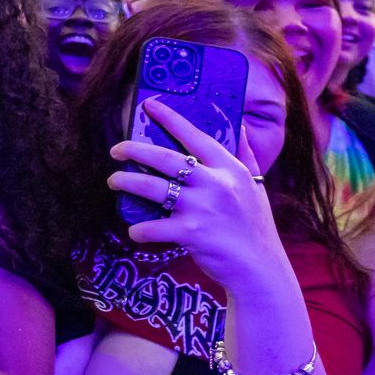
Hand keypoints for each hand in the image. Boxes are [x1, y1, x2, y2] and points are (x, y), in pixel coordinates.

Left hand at [108, 99, 283, 289]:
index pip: (196, 136)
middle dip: (134, 150)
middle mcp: (216, 184)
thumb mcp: (255, 185)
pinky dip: (140, 229)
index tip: (149, 105)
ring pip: (153, 188)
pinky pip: (154, 227)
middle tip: (115, 149)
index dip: (171, 118)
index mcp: (230, 169)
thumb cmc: (255, 226)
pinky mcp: (192, 233)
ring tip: (113, 181)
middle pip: (165, 158)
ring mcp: (203, 208)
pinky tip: (134, 229)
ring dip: (127, 182)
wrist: (261, 270)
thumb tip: (239, 125)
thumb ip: (246, 155)